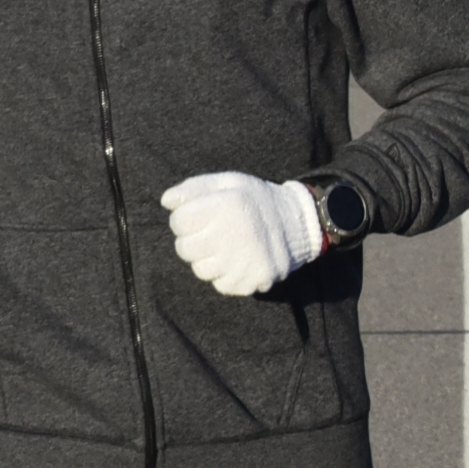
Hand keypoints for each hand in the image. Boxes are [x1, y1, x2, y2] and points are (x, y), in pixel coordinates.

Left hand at [161, 173, 322, 296]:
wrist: (302, 222)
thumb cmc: (258, 200)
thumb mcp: (229, 182)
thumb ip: (194, 188)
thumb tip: (166, 201)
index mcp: (226, 205)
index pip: (178, 222)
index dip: (186, 219)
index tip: (201, 217)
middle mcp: (234, 233)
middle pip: (185, 249)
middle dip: (193, 241)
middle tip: (212, 234)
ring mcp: (245, 259)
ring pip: (201, 270)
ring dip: (209, 260)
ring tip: (227, 248)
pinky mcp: (256, 278)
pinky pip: (222, 285)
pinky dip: (226, 275)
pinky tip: (239, 261)